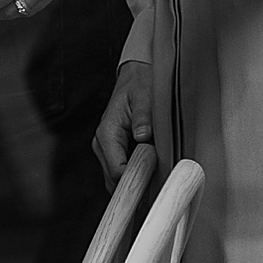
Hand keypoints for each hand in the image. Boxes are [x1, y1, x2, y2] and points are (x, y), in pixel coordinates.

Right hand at [94, 60, 158, 185]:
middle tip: (160, 181)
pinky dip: (135, 173)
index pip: (116, 171)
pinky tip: (151, 168)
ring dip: (136, 179)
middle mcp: (102, 144)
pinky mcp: (113, 151)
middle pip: (113, 180)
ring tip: (157, 173)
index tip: (155, 180)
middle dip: (136, 183)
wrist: (134, 78)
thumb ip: (143, 117)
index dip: (135, 180)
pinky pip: (121, 171)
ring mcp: (106, 150)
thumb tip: (143, 135)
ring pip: (116, 179)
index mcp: (107, 133)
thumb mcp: (144, 96)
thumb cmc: (138, 86)